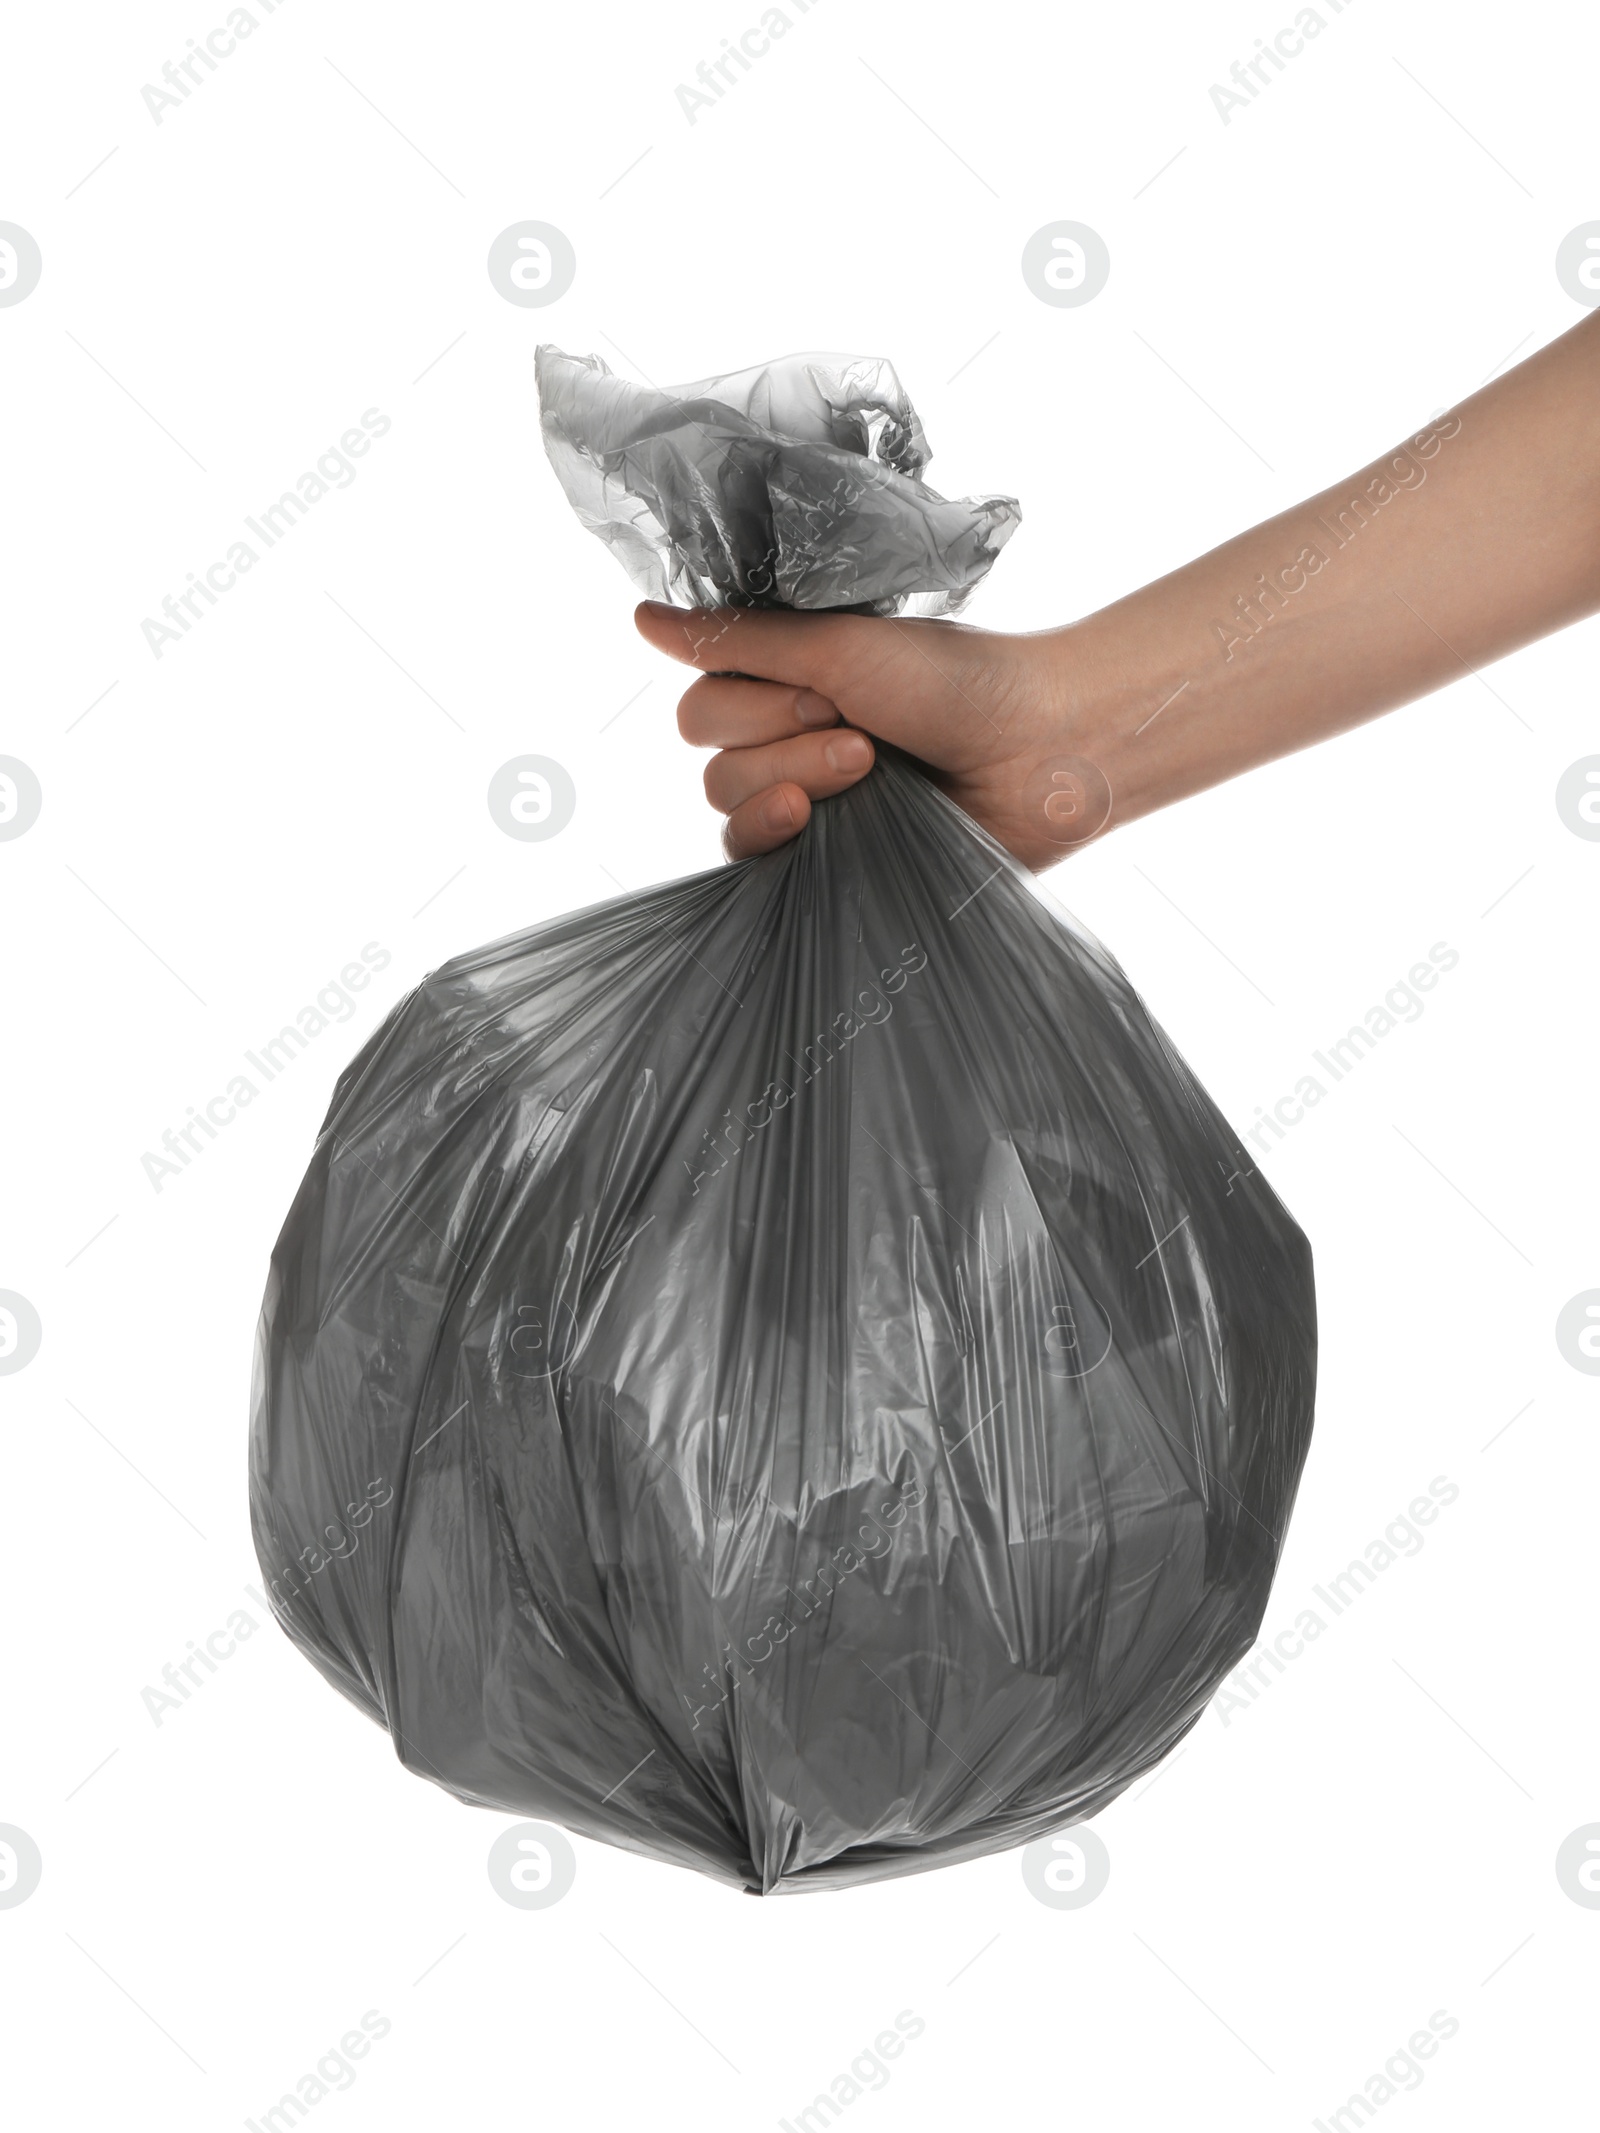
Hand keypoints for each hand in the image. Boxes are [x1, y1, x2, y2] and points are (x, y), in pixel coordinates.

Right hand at [634, 600, 1085, 868]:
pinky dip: (779, 836)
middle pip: (710, 757)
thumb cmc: (955, 685)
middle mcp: (786, 742)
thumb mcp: (838, 646)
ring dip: (799, 780)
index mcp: (788, 684)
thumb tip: (641, 617)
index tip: (828, 689)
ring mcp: (806, 803)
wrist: (1036, 752)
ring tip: (873, 768)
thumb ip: (737, 640)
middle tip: (863, 732)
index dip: (756, 701)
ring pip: (730, 805)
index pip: (702, 704)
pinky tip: (824, 822)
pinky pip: (752, 861)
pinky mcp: (825, 859)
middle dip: (784, 741)